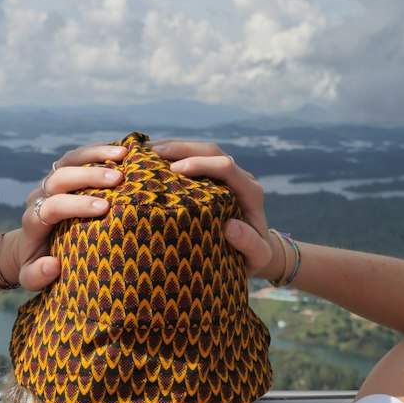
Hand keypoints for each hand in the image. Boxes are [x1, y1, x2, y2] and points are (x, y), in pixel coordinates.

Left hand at [0, 143, 126, 288]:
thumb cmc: (36, 265)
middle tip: (118, 179)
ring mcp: (50, 181)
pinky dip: (98, 151)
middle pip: (59, 177)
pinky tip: (121, 151)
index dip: (76, 205)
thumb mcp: (32, 277)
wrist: (27, 246)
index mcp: (33, 221)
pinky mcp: (61, 172)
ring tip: (124, 155)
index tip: (104, 208)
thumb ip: (38, 275)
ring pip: (68, 160)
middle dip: (89, 176)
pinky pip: (77, 156)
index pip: (52, 207)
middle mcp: (39, 196)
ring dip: (95, 154)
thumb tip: (53, 265)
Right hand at [149, 140, 283, 279]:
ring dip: (174, 146)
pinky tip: (153, 156)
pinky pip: (196, 158)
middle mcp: (240, 177)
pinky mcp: (216, 176)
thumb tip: (230, 227)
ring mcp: (228, 174)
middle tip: (151, 152)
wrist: (258, 250)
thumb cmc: (255, 256)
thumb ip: (250, 244)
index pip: (226, 167)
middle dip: (181, 148)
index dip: (200, 164)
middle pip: (211, 151)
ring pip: (202, 150)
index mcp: (250, 192)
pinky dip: (174, 154)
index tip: (175, 170)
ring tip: (145, 149)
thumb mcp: (257, 256)